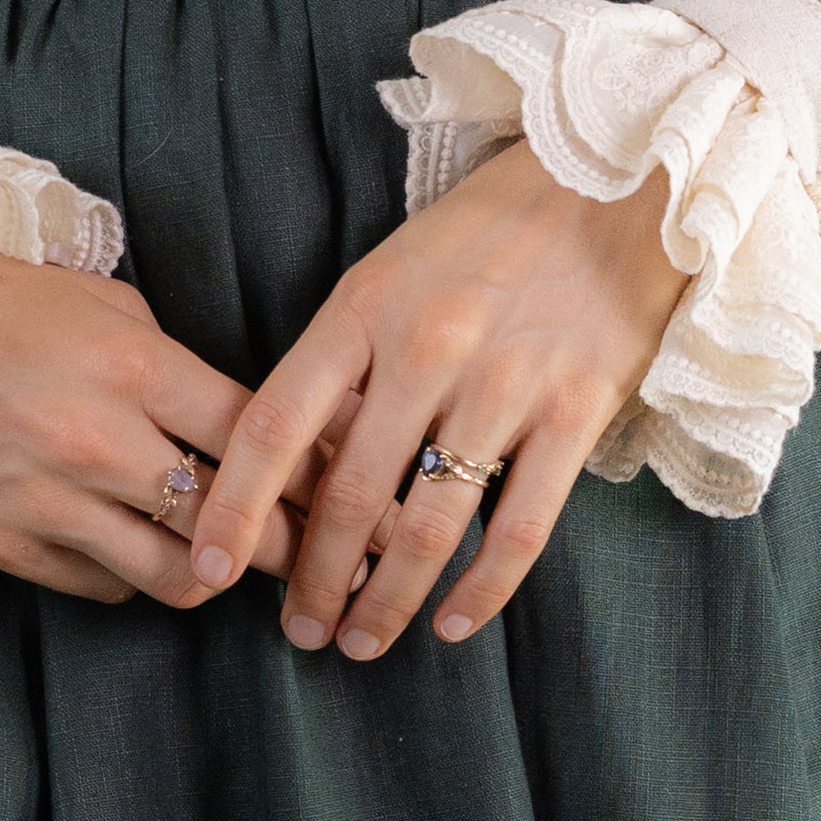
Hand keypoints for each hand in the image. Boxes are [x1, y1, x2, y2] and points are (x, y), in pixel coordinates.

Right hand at [0, 248, 354, 608]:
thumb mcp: (96, 298)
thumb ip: (169, 359)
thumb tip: (243, 412)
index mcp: (130, 363)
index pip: (255, 433)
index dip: (313, 466)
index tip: (348, 481)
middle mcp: (96, 439)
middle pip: (231, 519)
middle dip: (290, 543)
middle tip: (322, 551)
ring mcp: (47, 500)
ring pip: (174, 575)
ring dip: (217, 575)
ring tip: (241, 570)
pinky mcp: (5, 543)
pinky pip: (104, 587)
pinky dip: (137, 577)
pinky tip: (148, 555)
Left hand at [188, 140, 687, 658]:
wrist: (613, 180)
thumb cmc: (485, 234)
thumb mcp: (390, 273)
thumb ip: (345, 360)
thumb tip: (296, 465)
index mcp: (362, 309)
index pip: (274, 425)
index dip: (234, 507)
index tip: (207, 568)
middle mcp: (425, 348)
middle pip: (347, 494)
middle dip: (314, 579)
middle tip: (299, 632)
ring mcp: (504, 383)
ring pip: (428, 524)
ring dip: (388, 600)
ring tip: (362, 640)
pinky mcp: (577, 410)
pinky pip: (519, 528)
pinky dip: (482, 590)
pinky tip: (454, 624)